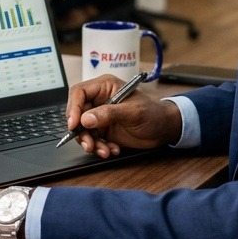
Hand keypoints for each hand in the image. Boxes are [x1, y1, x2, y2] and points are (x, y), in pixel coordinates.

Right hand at [65, 75, 181, 157]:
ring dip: (91, 143)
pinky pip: (93, 140)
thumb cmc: (153, 113)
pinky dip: (100, 148)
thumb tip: (85, 119)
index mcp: (105, 87)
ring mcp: (100, 117)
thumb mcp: (132, 112)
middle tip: (89, 144)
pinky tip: (112, 150)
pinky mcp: (103, 131)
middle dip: (81, 131)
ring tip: (104, 151)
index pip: (79, 93)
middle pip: (77, 114)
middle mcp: (99, 101)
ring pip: (83, 130)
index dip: (73, 107)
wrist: (164, 129)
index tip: (74, 124)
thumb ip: (108, 114)